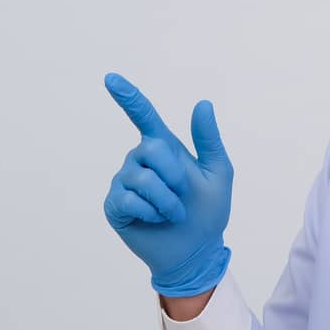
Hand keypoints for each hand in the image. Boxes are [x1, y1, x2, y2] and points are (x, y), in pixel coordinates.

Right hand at [101, 72, 233, 296]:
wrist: (197, 251)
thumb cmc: (208, 211)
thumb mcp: (218, 173)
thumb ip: (208, 139)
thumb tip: (202, 103)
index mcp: (165, 149)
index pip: (144, 116)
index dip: (128, 97)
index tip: (111, 79)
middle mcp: (140, 160)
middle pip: (150, 148)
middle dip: (174, 174)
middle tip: (183, 195)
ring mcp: (124, 182)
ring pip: (141, 179)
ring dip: (166, 200)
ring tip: (172, 213)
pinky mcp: (115, 205)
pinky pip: (129, 200)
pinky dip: (151, 213)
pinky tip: (156, 220)